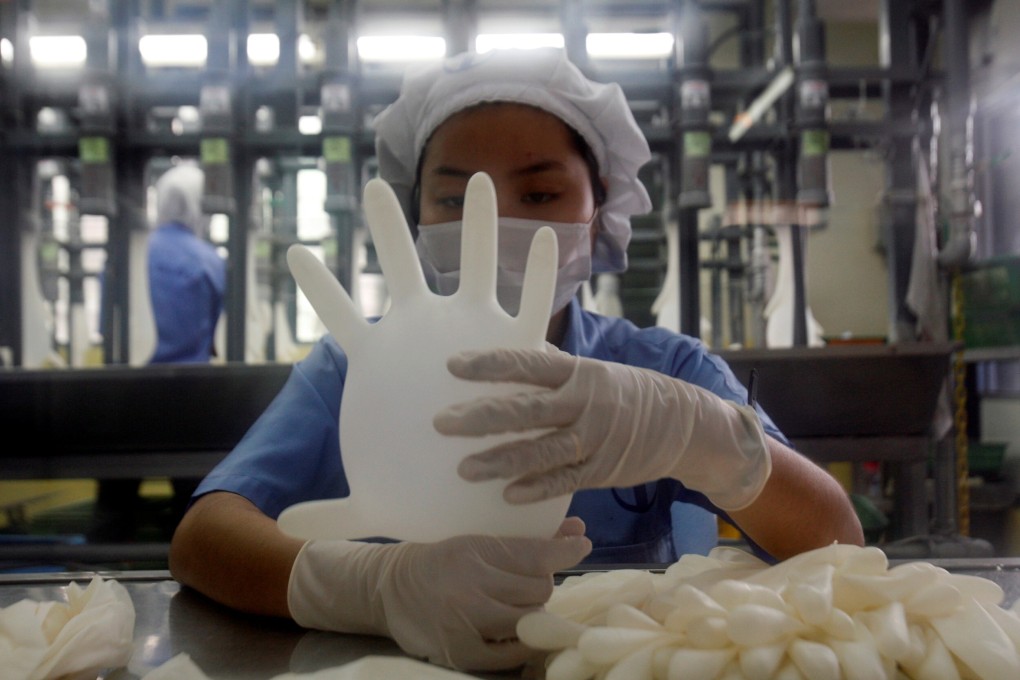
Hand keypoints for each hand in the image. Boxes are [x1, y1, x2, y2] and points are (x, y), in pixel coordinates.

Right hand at [287, 519, 590, 670]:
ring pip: (531, 620)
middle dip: (540, 585)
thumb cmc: (441, 560)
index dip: (565, 548)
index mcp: (473, 550)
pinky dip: (522, 642)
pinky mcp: (462, 653)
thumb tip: (578, 532)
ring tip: (516, 606)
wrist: (389, 589)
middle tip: (524, 583)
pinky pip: (514, 653)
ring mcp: (466, 623)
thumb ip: (525, 540)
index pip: (535, 554)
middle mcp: (470, 586)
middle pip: (539, 589)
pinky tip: (514, 632)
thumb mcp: (476, 540)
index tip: (581, 543)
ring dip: (533, 613)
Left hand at [434, 347, 770, 511]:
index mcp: (578, 372)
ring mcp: (595, 439)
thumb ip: (555, 367)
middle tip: (442, 423)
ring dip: (501, 460)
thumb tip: (513, 350)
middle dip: (483, 417)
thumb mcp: (595, 372)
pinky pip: (565, 481)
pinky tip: (507, 495)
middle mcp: (585, 403)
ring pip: (541, 450)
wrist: (685, 424)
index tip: (453, 365)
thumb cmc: (628, 394)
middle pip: (527, 409)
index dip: (490, 365)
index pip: (528, 364)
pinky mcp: (603, 470)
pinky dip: (537, 488)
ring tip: (464, 469)